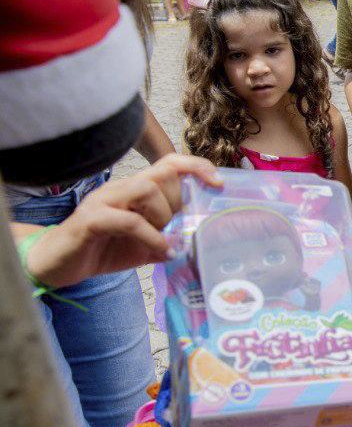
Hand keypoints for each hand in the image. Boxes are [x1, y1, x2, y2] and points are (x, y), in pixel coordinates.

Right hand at [22, 155, 222, 289]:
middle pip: (161, 174)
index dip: (196, 166)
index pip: (168, 163)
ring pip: (145, 189)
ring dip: (164, 216)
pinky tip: (160, 251)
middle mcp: (119, 188)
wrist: (58, 263)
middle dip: (178, 201)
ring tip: (165, 239)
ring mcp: (103, 201)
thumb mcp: (144, 246)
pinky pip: (128, 220)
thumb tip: (197, 244)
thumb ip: (169, 240)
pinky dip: (152, 237)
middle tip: (176, 227)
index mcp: (134, 189)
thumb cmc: (102, 249)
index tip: (218, 182)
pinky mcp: (90, 221)